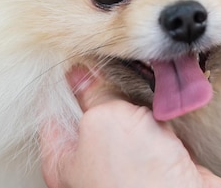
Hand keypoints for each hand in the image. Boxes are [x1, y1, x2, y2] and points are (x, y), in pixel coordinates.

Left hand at [40, 67, 220, 187]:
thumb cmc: (135, 180)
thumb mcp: (103, 122)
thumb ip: (93, 93)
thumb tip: (83, 71)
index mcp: (64, 156)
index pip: (55, 106)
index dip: (66, 75)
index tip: (77, 46)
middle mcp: (93, 158)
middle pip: (93, 106)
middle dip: (107, 78)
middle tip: (116, 50)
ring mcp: (128, 157)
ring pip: (128, 111)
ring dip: (139, 89)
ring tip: (144, 63)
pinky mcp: (159, 155)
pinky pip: (156, 120)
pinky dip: (162, 103)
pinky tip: (165, 85)